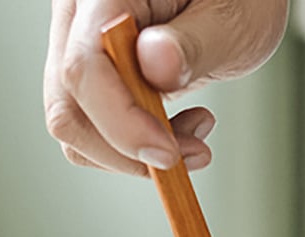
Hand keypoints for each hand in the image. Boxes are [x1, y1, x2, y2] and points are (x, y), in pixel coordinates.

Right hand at [44, 0, 288, 174]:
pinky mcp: (96, 73)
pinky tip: (180, 129)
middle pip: (67, 105)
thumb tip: (153, 63)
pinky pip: (96, 124)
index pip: (85, 68)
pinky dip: (136, 144)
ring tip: (195, 136)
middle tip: (192, 152)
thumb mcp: (231, 20)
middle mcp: (79, 16)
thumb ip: (192, 44)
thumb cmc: (237, 0)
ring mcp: (80, 45)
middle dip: (128, 148)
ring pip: (77, 123)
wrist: (233, 1)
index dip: (122, 124)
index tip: (168, 154)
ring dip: (135, 153)